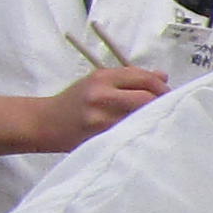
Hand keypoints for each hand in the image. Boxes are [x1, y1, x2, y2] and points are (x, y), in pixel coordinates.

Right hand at [44, 65, 165, 148]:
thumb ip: (129, 79)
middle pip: (146, 98)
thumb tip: (163, 76)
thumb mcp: (97, 83)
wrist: (43, 122)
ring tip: (157, 123)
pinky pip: (128, 134)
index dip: (162, 88)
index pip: (144, 78)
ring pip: (140, 118)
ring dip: (153, 121)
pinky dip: (139, 133)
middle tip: (167, 112)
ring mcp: (100, 117)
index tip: (169, 96)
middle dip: (161, 105)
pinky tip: (143, 135)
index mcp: (102, 77)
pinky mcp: (99, 136)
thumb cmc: (75, 102)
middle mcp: (101, 94)